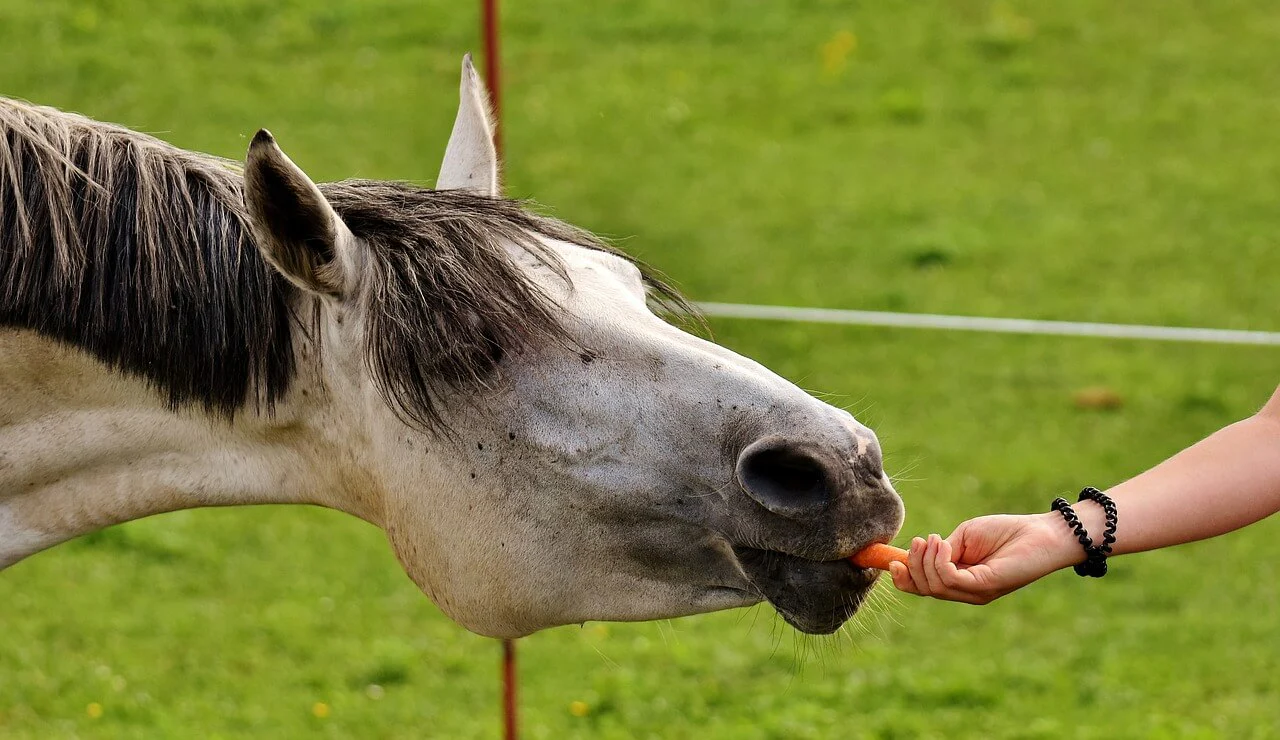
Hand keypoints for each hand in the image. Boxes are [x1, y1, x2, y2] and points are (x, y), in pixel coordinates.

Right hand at [888, 513, 1078, 603]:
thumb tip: (923, 554)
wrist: (1041, 533)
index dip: (903, 578)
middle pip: (923, 589)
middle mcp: (965, 592)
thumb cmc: (1005, 532)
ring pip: (934, 586)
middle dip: (912, 566)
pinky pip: (949, 579)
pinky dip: (939, 560)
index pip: (922, 588)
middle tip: (920, 541)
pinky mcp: (984, 587)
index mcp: (958, 580)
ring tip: (934, 539)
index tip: (892, 561)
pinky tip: (943, 544)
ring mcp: (974, 592)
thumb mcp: (963, 538)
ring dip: (925, 560)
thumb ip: (942, 550)